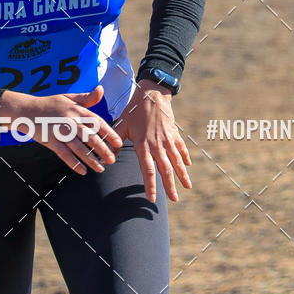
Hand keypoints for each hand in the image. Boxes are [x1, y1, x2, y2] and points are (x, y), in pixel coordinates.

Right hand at [0, 85, 122, 174]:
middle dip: (103, 150)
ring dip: (91, 160)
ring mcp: (60, 131)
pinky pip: (64, 155)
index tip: (118, 143)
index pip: (97, 123)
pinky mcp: (50, 141)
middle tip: (113, 159)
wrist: (26, 110)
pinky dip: (74, 164)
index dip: (109, 133)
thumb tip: (101, 90)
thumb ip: (86, 98)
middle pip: (90, 137)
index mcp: (77, 110)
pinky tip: (82, 171)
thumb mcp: (69, 97)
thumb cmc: (50, 104)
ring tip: (101, 169)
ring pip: (79, 148)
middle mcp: (70, 120)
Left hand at [114, 79, 191, 202]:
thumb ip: (114, 142)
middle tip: (174, 200)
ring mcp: (168, 139)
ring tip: (187, 187)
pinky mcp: (174, 133)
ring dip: (182, 175)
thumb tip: (104, 158)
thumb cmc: (134, 109)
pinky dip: (185, 157)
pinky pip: (181, 148)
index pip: (148, 169)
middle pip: (166, 169)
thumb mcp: (121, 125)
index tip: (151, 198)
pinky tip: (188, 166)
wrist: (152, 93)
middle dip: (170, 186)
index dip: (150, 185)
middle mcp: (158, 144)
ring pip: (177, 161)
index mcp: (144, 144)